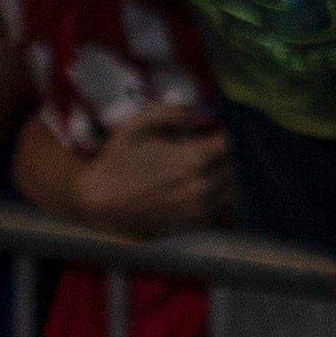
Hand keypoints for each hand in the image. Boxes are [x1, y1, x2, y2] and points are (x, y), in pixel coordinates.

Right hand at [68, 100, 235, 237]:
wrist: (98, 201)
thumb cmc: (118, 160)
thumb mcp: (139, 125)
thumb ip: (177, 112)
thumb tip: (207, 113)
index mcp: (194, 159)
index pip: (233, 142)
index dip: (226, 133)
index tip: (213, 131)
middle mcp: (203, 186)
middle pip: (237, 164)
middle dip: (227, 153)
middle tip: (209, 149)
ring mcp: (200, 208)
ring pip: (235, 187)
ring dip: (228, 176)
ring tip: (208, 169)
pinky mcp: (194, 224)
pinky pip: (227, 211)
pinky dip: (225, 199)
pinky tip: (209, 190)